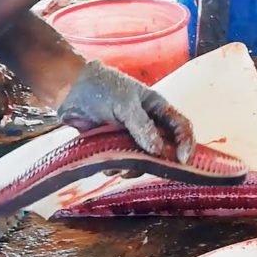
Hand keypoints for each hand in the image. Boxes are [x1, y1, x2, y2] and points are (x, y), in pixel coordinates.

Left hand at [59, 61, 195, 163]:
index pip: (181, 127)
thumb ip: (143, 127)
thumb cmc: (102, 89)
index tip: (182, 160)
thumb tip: (158, 151)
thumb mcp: (125, 104)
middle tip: (145, 167)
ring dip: (134, 167)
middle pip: (165, 150)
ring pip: (144, 161)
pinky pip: (123, 164)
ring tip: (119, 166)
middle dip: (157, 161)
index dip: (186, 143)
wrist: (70, 90)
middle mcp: (149, 125)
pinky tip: (106, 163)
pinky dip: (116, 167)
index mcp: (158, 109)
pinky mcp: (115, 147)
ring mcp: (132, 138)